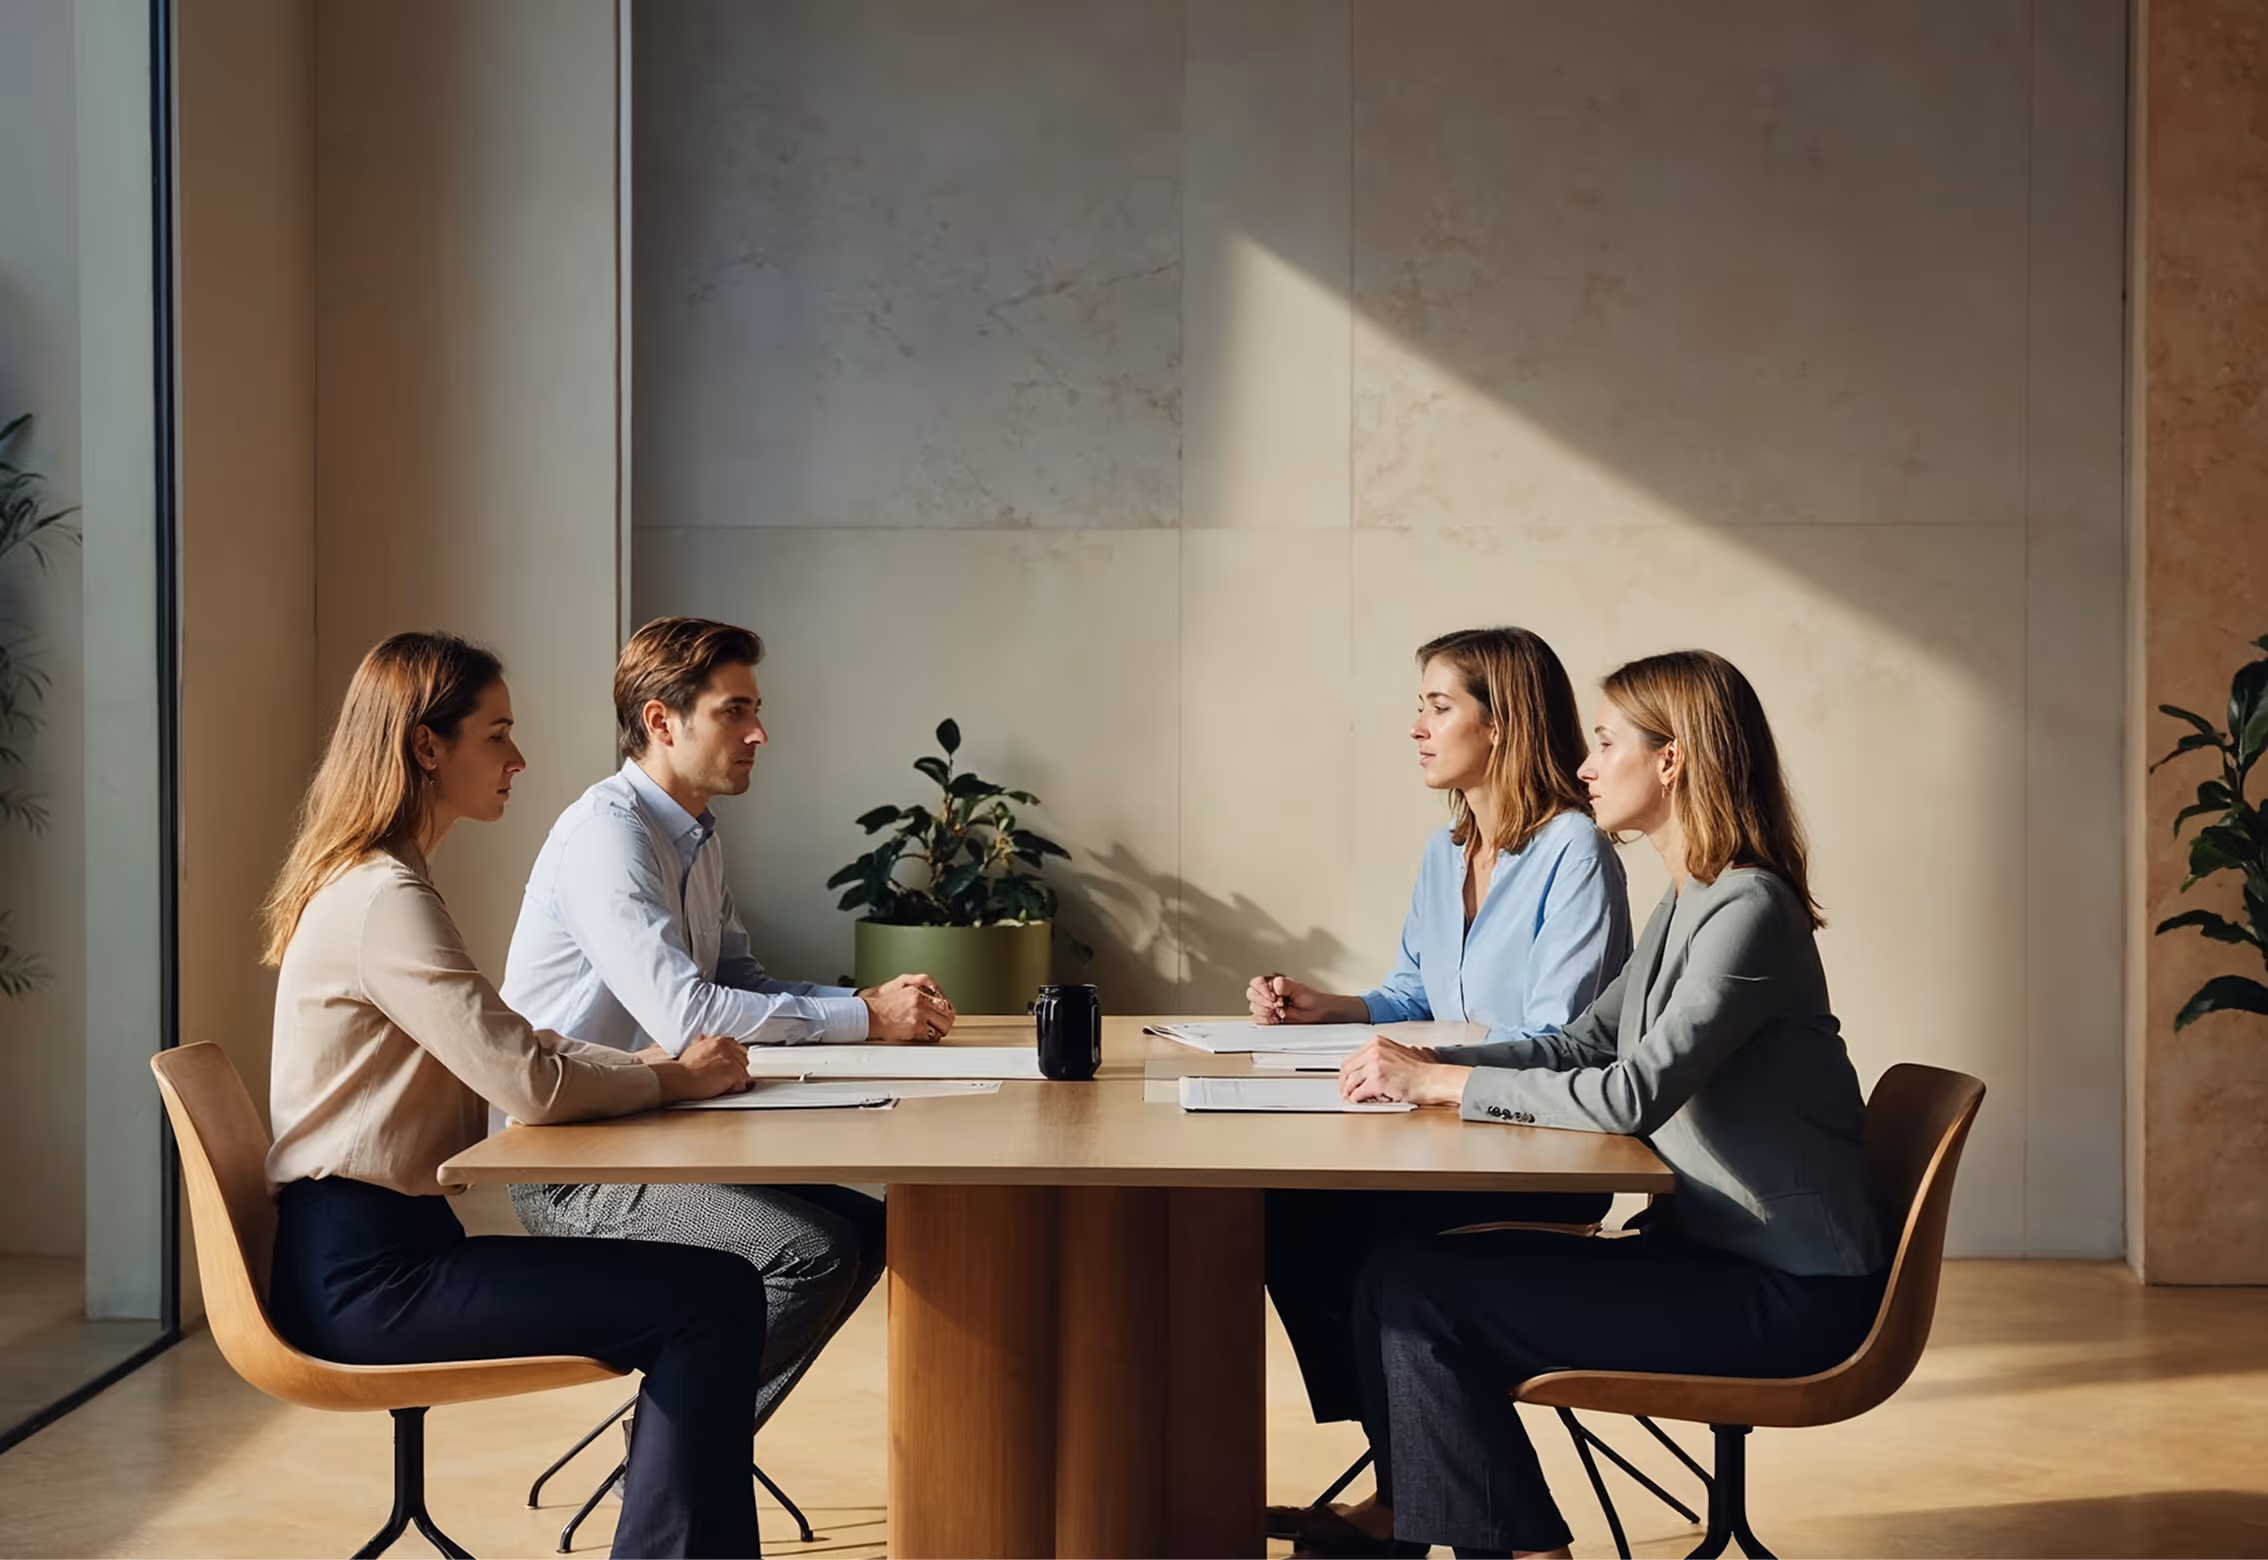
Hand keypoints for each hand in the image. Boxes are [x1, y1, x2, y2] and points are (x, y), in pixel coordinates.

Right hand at [645, 1033, 753, 1103]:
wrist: (681, 1078)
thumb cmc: (684, 1069)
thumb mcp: (693, 1048)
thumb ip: (703, 1044)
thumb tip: (703, 1039)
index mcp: (718, 1041)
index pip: (736, 1047)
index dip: (733, 1059)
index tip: (728, 1066)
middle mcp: (727, 1047)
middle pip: (743, 1059)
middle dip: (737, 1069)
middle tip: (724, 1078)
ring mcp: (732, 1058)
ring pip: (744, 1072)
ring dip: (736, 1080)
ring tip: (721, 1084)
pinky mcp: (735, 1071)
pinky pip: (743, 1084)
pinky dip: (735, 1089)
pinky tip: (723, 1088)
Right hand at [861, 973, 956, 1041]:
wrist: (868, 1015)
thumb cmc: (880, 1002)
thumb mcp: (900, 984)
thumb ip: (920, 985)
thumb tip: (935, 991)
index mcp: (917, 991)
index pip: (943, 1000)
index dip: (946, 1009)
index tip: (945, 1014)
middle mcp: (920, 1002)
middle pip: (947, 1014)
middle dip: (946, 1021)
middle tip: (942, 1026)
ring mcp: (919, 1015)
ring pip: (942, 1026)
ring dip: (940, 1030)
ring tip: (933, 1032)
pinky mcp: (915, 1028)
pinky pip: (931, 1036)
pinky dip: (929, 1037)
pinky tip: (922, 1035)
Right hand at [1244, 973, 1367, 1025]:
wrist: (1319, 1014)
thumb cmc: (1313, 1000)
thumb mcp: (1299, 988)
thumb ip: (1285, 984)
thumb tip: (1275, 984)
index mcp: (1274, 984)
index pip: (1256, 983)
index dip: (1262, 990)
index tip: (1273, 996)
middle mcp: (1269, 994)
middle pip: (1252, 995)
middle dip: (1264, 1001)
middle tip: (1277, 1004)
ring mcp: (1269, 1007)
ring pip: (1254, 1008)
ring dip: (1266, 1012)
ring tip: (1280, 1012)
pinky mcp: (1270, 1019)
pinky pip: (1259, 1020)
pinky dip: (1267, 1020)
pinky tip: (1277, 1019)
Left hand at [1338, 1036, 1466, 1106]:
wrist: (1432, 1080)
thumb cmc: (1422, 1070)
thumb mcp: (1399, 1053)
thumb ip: (1382, 1056)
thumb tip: (1367, 1068)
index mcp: (1378, 1042)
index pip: (1353, 1056)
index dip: (1347, 1071)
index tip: (1347, 1078)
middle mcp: (1374, 1051)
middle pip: (1348, 1068)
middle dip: (1344, 1081)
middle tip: (1345, 1091)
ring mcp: (1375, 1065)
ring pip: (1351, 1081)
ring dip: (1349, 1092)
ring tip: (1350, 1098)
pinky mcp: (1377, 1081)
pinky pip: (1359, 1092)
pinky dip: (1357, 1098)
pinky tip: (1358, 1101)